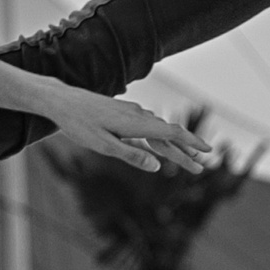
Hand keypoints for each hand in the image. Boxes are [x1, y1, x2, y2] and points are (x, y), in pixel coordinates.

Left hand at [45, 85, 213, 173]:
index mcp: (136, 123)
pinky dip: (158, 138)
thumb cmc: (79, 125)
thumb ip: (131, 155)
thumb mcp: (103, 145)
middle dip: (186, 152)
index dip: (191, 143)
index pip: (172, 133)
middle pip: (168, 135)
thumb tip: (157, 167)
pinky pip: (147, 127)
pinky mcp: (123, 113)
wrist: (62, 101)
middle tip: (200, 168)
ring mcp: (131, 113)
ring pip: (158, 131)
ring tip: (187, 160)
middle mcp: (138, 115)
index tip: (207, 151)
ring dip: (173, 146)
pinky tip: (161, 146)